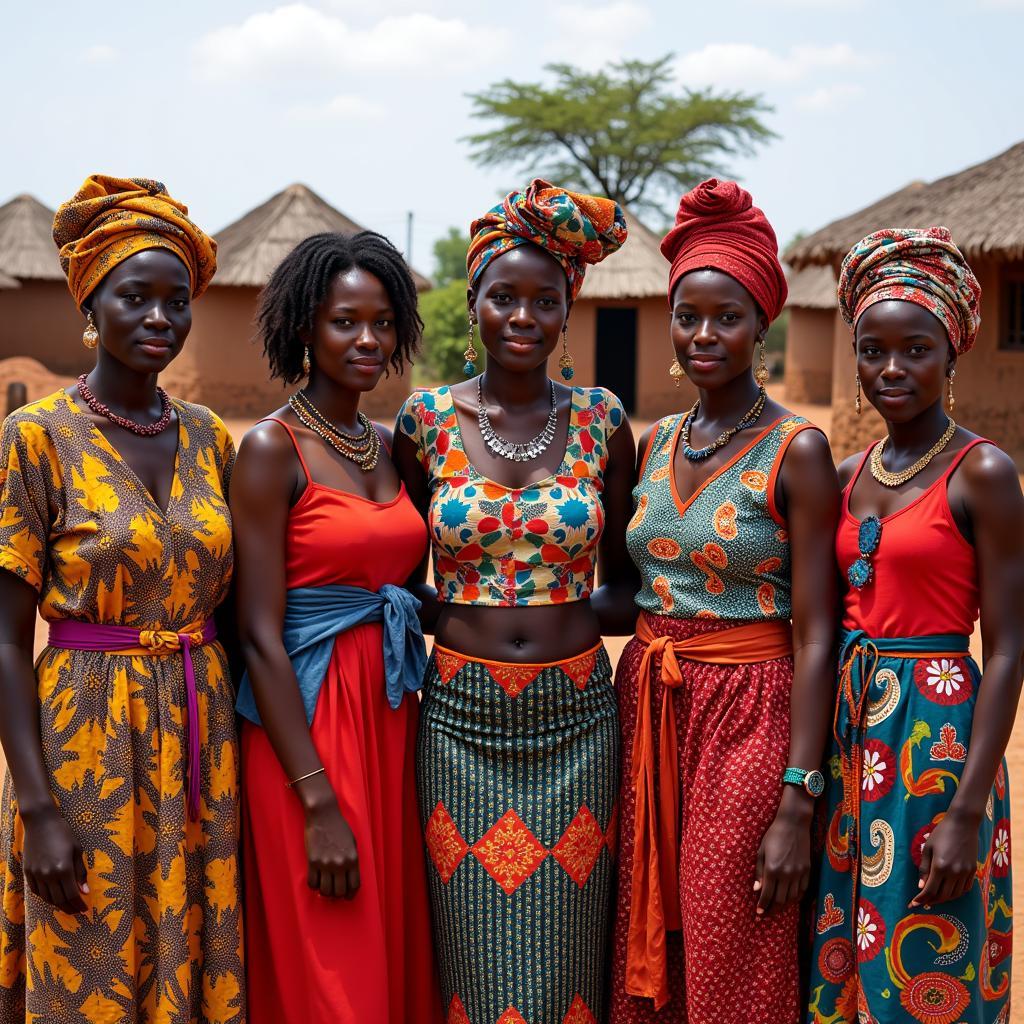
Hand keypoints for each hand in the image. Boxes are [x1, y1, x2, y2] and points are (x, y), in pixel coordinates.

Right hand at [21, 805, 88, 913]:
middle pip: (59, 900)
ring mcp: (36, 875)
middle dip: (69, 908)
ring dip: (58, 905)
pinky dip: (45, 897)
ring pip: (47, 898)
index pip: (72, 894)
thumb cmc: (63, 833)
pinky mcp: (27, 873)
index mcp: (64, 869)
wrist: (41, 823)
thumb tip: (85, 891)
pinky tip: (53, 897)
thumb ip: (80, 872)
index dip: (79, 904)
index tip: (85, 909)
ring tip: (67, 906)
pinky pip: (36, 892)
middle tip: (77, 911)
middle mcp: (48, 875)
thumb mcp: (77, 850)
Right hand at [298, 775, 359, 899]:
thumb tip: (348, 878)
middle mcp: (340, 864)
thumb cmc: (339, 827)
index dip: (350, 894)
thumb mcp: (352, 843)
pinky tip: (315, 881)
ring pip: (325, 891)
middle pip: (339, 891)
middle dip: (337, 895)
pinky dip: (314, 886)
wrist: (324, 814)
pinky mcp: (313, 861)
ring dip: (325, 892)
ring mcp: (326, 863)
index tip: (347, 896)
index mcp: (353, 859)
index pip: (354, 885)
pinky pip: (312, 883)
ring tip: (324, 887)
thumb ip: (352, 860)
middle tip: (333, 892)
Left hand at [754, 799, 811, 916]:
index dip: (763, 906)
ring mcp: (799, 873)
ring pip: (792, 898)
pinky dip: (796, 898)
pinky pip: (802, 891)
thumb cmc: (773, 835)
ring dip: (784, 906)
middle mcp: (786, 874)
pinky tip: (790, 900)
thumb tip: (757, 890)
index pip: (767, 894)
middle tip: (767, 914)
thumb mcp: (761, 852)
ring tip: (777, 908)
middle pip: (780, 900)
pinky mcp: (808, 871)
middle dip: (772, 910)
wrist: (793, 824)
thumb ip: (759, 872)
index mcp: (772, 869)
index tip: (759, 913)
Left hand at [911, 809, 979, 908]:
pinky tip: (949, 891)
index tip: (913, 904)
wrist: (963, 823)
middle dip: (931, 901)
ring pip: (955, 894)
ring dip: (944, 899)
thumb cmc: (941, 833)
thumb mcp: (928, 848)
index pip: (930, 890)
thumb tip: (921, 886)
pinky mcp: (973, 871)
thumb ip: (924, 868)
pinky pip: (965, 888)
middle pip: (943, 895)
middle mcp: (954, 872)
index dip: (921, 899)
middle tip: (923, 903)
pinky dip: (956, 893)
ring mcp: (966, 873)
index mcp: (940, 866)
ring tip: (934, 898)